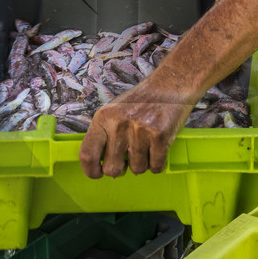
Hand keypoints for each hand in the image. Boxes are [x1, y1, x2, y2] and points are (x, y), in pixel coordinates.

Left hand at [78, 81, 192, 178]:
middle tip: (126, 162)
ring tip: (145, 150)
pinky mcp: (160, 135)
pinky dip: (157, 165)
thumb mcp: (114, 111)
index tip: (97, 173)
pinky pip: (155, 166)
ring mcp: (140, 130)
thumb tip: (97, 163)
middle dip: (120, 170)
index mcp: (103, 117)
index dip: (91, 170)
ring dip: (142, 165)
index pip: (87, 154)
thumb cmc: (141, 101)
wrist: (170, 84)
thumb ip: (104, 133)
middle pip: (112, 168)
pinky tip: (157, 153)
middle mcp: (119, 124)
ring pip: (136, 169)